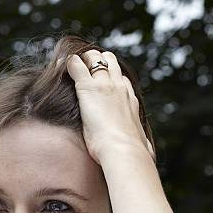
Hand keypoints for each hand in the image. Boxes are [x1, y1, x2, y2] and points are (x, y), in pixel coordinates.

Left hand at [66, 50, 155, 165]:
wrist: (122, 150)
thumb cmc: (131, 153)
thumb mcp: (141, 144)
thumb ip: (143, 143)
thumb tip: (150, 153)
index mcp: (131, 100)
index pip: (121, 79)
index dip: (111, 77)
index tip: (102, 82)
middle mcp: (120, 87)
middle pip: (109, 62)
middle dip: (97, 61)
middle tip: (84, 68)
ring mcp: (104, 85)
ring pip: (94, 58)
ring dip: (84, 59)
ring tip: (73, 65)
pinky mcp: (87, 88)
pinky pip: (76, 66)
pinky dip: (69, 64)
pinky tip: (63, 66)